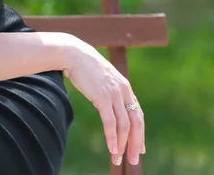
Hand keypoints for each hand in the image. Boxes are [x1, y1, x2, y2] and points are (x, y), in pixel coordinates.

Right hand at [64, 38, 145, 166]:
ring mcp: (113, 94)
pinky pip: (110, 122)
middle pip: (136, 122)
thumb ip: (110, 89)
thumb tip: (110, 102)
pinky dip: (112, 138)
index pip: (138, 114)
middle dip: (135, 143)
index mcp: (125, 86)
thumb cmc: (85, 65)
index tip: (139, 148)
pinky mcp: (102, 97)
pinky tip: (111, 148)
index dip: (140, 133)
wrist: (73, 54)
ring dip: (122, 144)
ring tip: (118, 158)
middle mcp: (123, 90)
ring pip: (124, 125)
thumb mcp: (103, 77)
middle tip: (133, 159)